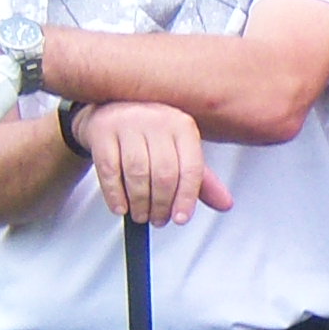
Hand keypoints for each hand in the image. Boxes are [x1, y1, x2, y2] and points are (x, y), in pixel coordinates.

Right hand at [78, 100, 233, 224]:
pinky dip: (116, 195)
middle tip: (158, 219)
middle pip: (164, 174)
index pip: (191, 168)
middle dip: (161, 205)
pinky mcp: (102, 130)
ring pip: (137, 173)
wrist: (111, 110)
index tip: (180, 218)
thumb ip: (201, 180)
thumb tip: (225, 203)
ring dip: (140, 203)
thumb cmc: (149, 135)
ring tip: (141, 214)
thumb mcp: (179, 153)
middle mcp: (158, 120)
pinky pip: (110, 171)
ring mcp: (128, 122)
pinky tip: (121, 207)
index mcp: (182, 125)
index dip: (186, 198)